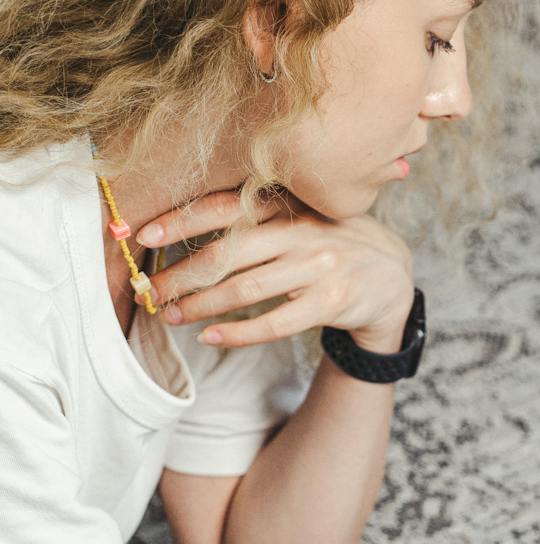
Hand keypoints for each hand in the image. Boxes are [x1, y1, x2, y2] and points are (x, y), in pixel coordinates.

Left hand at [139, 189, 415, 353]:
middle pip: (227, 254)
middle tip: (149, 290)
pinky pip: (275, 323)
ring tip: (171, 315)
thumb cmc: (333, 245)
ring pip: (244, 289)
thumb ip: (258, 217)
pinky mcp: (332, 302)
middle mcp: (303, 233)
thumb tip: (186, 228)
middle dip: (180, 274)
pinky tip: (211, 337)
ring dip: (200, 305)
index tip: (143, 235)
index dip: (180, 221)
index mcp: (290, 206)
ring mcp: (319, 268)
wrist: (393, 277)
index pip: (224, 209)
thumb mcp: (304, 217)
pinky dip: (238, 333)